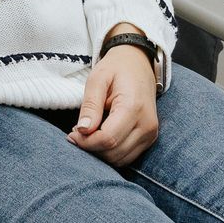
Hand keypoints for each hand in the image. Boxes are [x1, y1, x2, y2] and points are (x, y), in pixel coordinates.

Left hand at [68, 38, 159, 168]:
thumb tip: (82, 130)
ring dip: (100, 153)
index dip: (86, 142)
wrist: (139, 64)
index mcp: (134, 107)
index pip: (107, 139)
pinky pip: (128, 157)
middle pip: (114, 152)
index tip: (72, 134)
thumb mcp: (97, 79)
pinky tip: (100, 138)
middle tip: (76, 134)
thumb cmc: (116, 69)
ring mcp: (151, 133)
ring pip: (121, 159)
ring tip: (88, 135)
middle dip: (91, 148)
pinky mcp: (150, 138)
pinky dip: (111, 153)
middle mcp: (147, 124)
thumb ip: (90, 105)